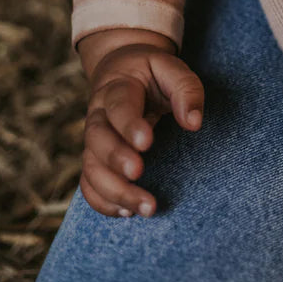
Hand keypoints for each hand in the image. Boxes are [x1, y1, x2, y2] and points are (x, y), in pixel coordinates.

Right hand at [77, 29, 204, 217]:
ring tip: (145, 207)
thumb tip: (194, 123)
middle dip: (116, 159)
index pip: (118, 106)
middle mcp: (98, 116)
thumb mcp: (171, 68)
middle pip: (96, 139)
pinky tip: (127, 213)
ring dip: (114, 191)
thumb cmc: (152, 73)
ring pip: (91, 168)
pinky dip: (102, 202)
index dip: (129, 125)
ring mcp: (93, 140)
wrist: (122, 71)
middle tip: (138, 173)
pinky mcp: (95, 160)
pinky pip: (89, 185)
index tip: (146, 143)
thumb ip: (186, 90)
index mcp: (116, 88)